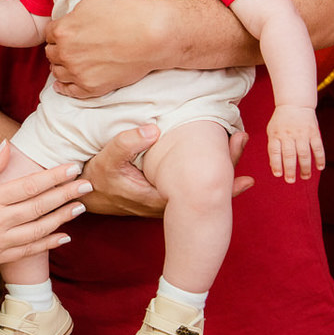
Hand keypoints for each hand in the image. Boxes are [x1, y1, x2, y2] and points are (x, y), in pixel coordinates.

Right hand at [0, 141, 91, 265]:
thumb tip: (9, 144)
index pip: (30, 185)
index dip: (54, 177)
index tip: (72, 168)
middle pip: (39, 206)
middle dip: (66, 194)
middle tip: (87, 185)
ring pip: (39, 229)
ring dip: (62, 218)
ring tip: (80, 207)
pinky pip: (29, 251)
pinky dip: (49, 243)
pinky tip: (65, 236)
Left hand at [41, 0, 156, 97]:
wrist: (158, 34)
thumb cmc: (130, 4)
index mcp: (63, 30)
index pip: (49, 32)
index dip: (60, 27)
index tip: (73, 26)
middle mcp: (66, 54)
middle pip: (51, 52)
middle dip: (60, 46)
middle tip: (77, 40)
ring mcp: (79, 73)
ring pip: (58, 71)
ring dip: (63, 64)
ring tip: (76, 57)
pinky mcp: (93, 87)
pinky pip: (70, 92)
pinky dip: (67, 87)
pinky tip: (69, 80)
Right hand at [80, 127, 253, 216]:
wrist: (91, 194)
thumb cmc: (101, 176)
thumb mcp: (109, 158)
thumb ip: (128, 143)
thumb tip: (153, 129)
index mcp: (159, 196)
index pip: (197, 186)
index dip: (219, 169)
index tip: (232, 144)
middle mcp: (169, 205)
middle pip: (206, 190)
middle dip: (227, 166)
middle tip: (242, 139)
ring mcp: (170, 203)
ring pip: (202, 190)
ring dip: (222, 170)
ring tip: (239, 143)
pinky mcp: (168, 198)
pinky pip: (195, 188)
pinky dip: (211, 175)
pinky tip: (225, 164)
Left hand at [266, 105, 324, 181]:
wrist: (295, 104)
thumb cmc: (281, 121)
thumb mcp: (272, 131)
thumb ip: (273, 148)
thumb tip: (274, 167)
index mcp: (276, 134)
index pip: (274, 151)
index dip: (276, 164)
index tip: (278, 175)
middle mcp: (288, 134)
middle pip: (289, 154)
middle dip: (290, 169)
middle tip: (290, 180)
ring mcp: (302, 133)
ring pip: (304, 153)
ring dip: (305, 167)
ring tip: (305, 177)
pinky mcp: (314, 132)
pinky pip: (318, 147)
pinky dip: (320, 158)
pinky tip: (320, 167)